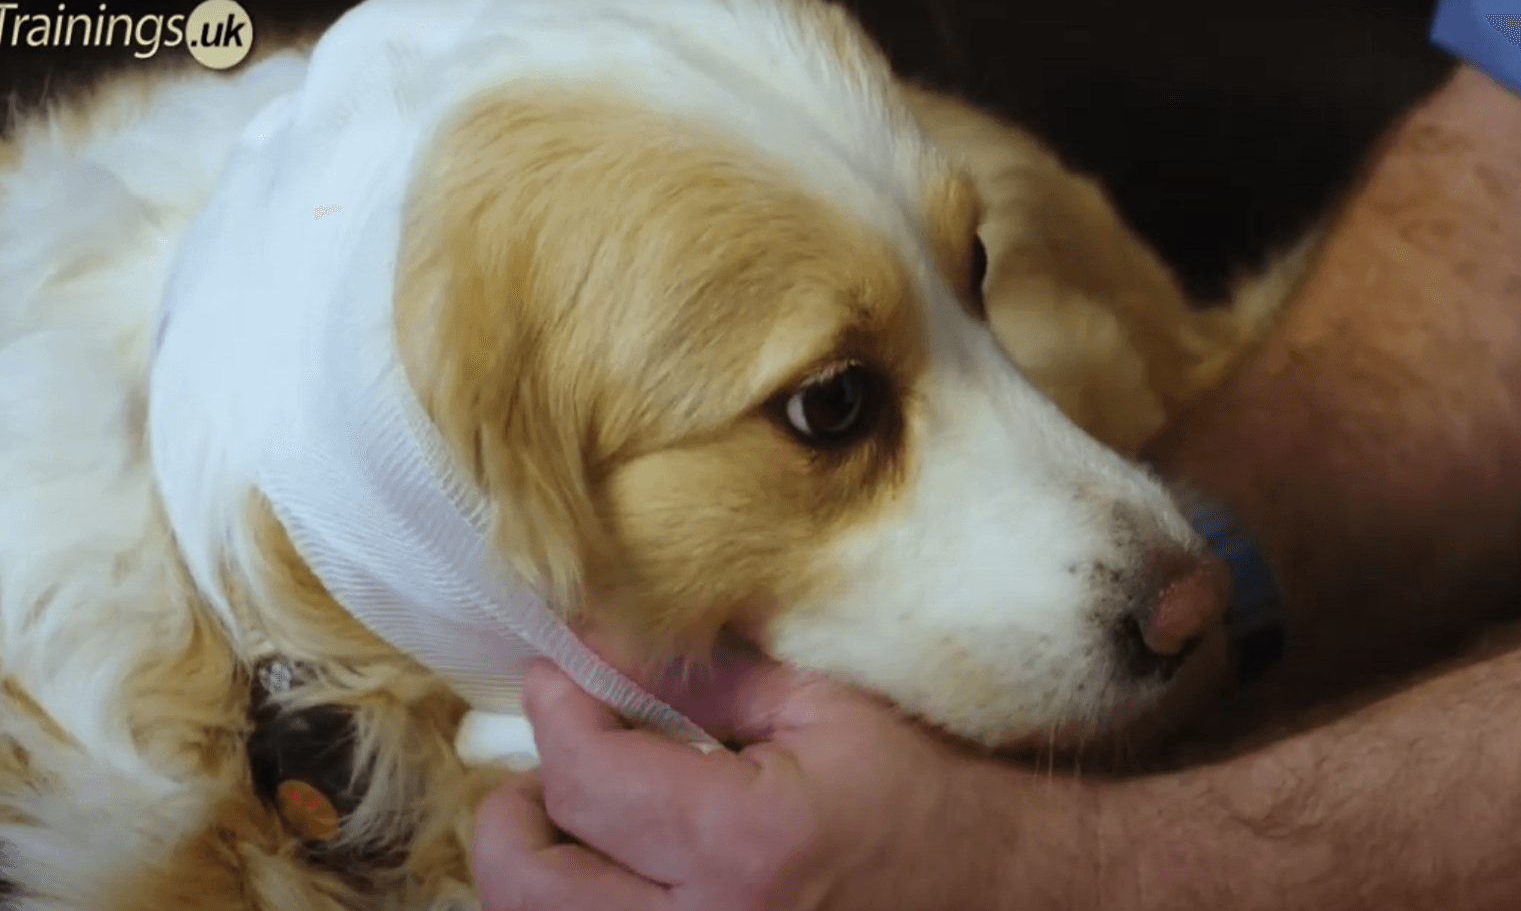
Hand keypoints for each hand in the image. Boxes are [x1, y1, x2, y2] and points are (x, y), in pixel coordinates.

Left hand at [469, 651, 1107, 910]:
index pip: (585, 776)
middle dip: (512, 811)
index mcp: (744, 844)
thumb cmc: (927, 798)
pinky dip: (589, 909)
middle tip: (537, 767)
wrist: (1008, 895)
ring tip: (569, 824)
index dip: (555, 710)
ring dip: (540, 870)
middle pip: (531, 883)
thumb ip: (702, 675)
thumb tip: (601, 637)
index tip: (555, 675)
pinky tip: (616, 873)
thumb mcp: (822, 711)